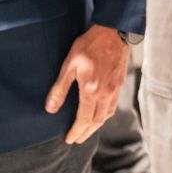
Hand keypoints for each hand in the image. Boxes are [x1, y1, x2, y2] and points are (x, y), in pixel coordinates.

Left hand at [45, 24, 128, 144]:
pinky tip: (101, 115)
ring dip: (97, 126)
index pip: (84, 118)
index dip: (76, 131)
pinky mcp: (121, 84)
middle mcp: (106, 93)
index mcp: (92, 90)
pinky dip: (106, 115)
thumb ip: (60, 89)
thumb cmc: (90, 46)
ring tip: (88, 131)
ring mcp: (115, 89)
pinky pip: (114, 106)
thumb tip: (51, 109)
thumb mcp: (70, 65)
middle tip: (77, 140)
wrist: (114, 33)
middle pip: (97, 121)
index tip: (69, 139)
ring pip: (107, 115)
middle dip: (86, 133)